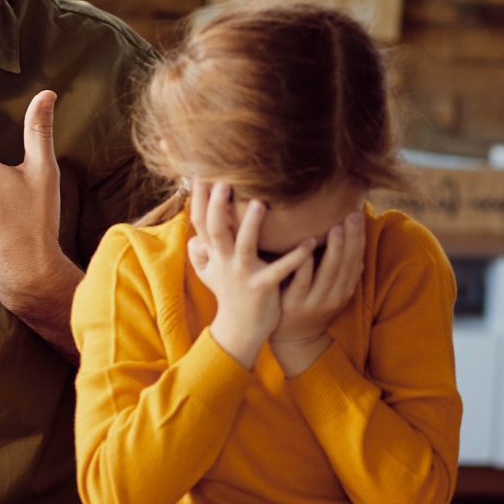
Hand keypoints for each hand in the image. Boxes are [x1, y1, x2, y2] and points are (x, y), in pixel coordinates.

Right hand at [189, 182, 313, 369]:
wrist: (240, 330)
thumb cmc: (229, 293)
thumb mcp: (209, 271)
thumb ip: (201, 251)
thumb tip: (193, 233)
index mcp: (214, 253)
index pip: (201, 221)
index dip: (198, 199)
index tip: (199, 174)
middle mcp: (225, 261)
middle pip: (217, 229)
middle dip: (217, 206)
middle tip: (224, 181)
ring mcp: (243, 274)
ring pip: (244, 246)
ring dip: (252, 225)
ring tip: (262, 203)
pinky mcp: (263, 288)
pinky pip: (280, 270)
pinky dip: (295, 257)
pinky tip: (310, 242)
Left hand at [270, 210, 365, 376]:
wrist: (293, 338)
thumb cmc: (312, 303)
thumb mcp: (333, 290)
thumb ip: (343, 271)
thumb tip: (359, 252)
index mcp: (345, 288)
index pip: (356, 259)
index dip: (359, 238)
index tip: (359, 215)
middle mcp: (334, 295)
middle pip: (346, 264)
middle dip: (351, 239)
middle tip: (352, 215)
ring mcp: (314, 300)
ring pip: (328, 273)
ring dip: (334, 251)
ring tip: (336, 229)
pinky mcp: (294, 304)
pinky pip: (301, 282)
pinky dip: (305, 266)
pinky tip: (306, 250)